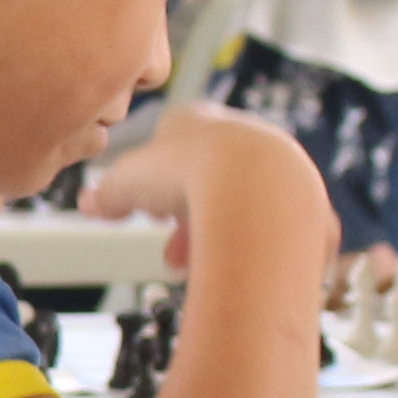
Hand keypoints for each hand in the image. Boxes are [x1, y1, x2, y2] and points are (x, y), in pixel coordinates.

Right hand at [82, 107, 325, 276]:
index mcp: (202, 122)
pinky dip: (259, 257)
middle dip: (188, 219)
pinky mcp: (309, 208)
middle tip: (172, 254)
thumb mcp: (127, 182)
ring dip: (219, 238)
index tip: (149, 213)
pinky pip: (283, 238)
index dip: (156, 182)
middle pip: (213, 182)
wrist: (256, 190)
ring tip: (198, 271)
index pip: (174, 145)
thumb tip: (87, 203)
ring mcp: (284, 171)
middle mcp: (247, 138)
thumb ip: (107, 193)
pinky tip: (243, 275)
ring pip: (248, 209)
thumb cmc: (188, 175)